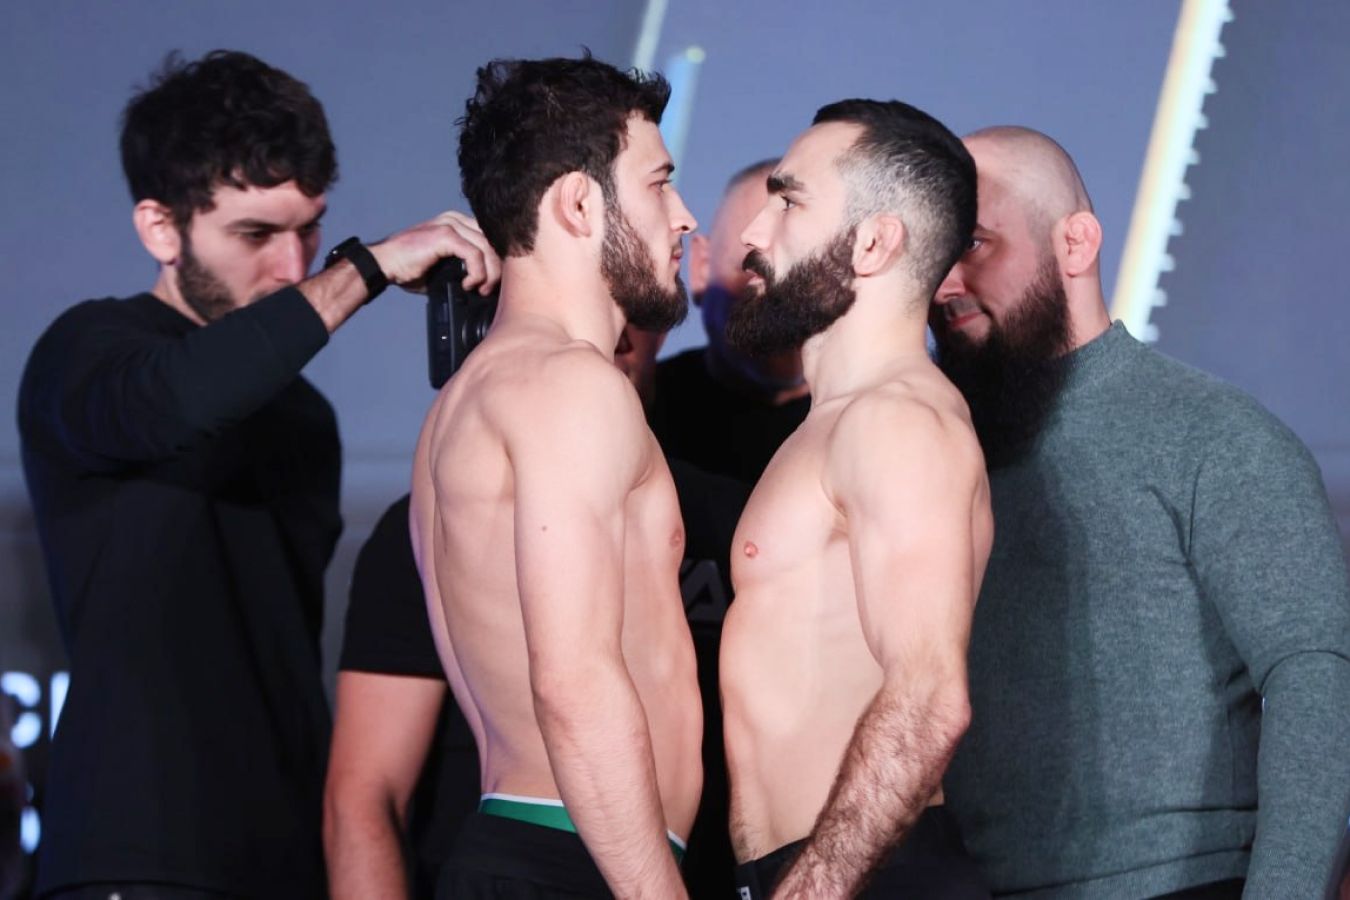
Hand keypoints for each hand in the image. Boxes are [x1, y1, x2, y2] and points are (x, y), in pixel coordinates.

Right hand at [368, 211, 501, 295]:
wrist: (384, 264)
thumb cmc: (408, 268)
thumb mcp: (443, 268)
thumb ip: (463, 268)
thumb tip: (484, 285)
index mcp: (456, 223)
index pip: (489, 238)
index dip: (496, 261)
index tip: (493, 283)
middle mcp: (454, 219)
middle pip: (492, 241)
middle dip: (497, 268)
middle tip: (489, 290)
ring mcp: (450, 224)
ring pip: (487, 248)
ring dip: (489, 274)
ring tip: (481, 290)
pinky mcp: (444, 234)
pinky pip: (474, 254)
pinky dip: (477, 273)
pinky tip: (468, 284)